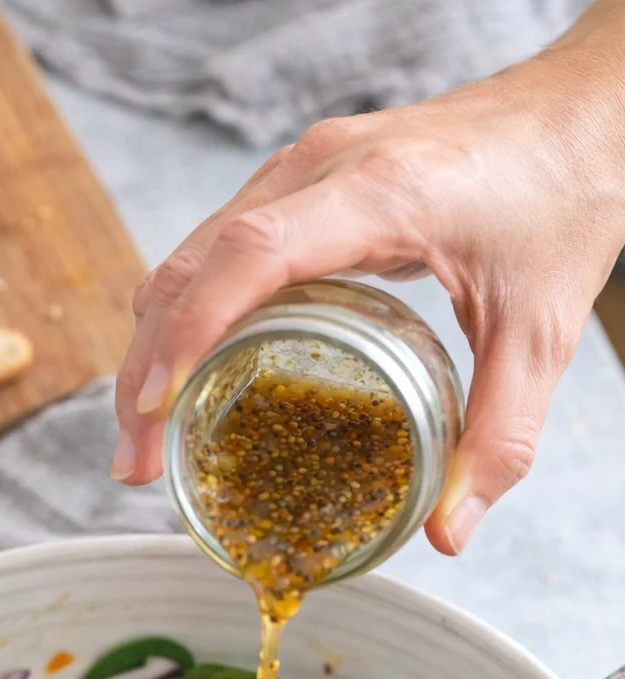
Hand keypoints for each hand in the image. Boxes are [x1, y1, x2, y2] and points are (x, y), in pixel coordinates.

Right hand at [109, 0, 624, 553]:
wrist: (587, 110)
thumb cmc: (564, 195)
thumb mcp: (541, 331)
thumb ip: (498, 437)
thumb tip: (450, 533)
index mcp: (380, 193)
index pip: (249, 255)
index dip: (188, 332)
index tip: (153, 407)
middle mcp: (324, 169)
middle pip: (195, 261)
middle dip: (148, 364)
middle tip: (135, 458)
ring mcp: (307, 168)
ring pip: (193, 250)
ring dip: (156, 339)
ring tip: (144, 431)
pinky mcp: (307, 179)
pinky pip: (220, 243)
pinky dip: (189, 310)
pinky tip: (188, 373)